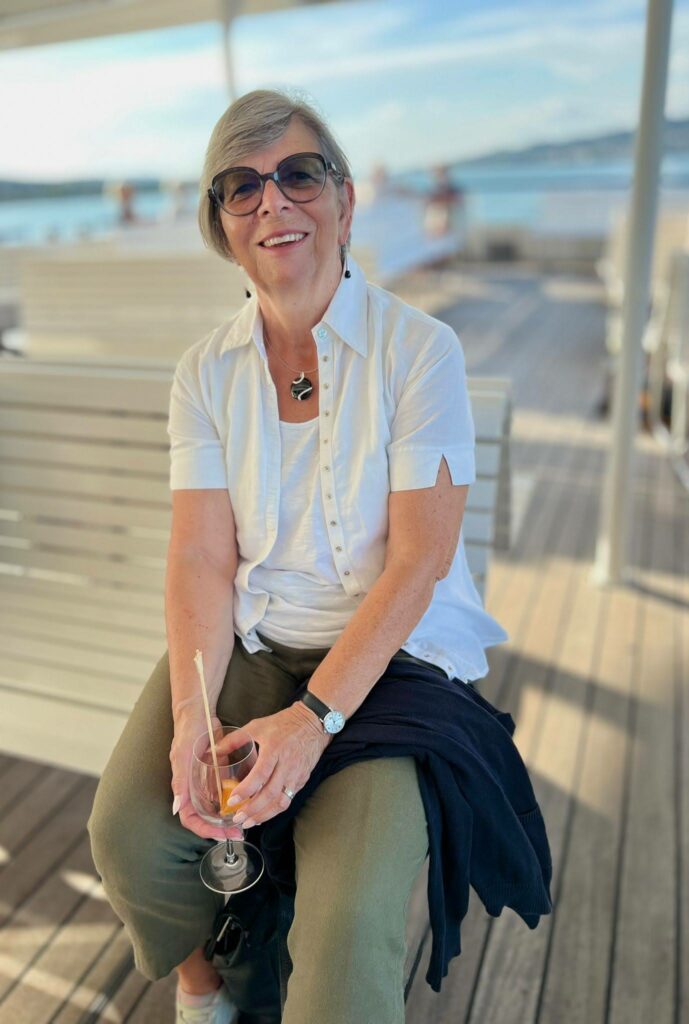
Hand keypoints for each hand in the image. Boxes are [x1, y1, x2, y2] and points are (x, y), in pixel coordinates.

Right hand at [169, 706, 242, 840]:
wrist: (200, 712)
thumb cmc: (188, 732)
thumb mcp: (183, 756)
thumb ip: (180, 781)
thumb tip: (177, 808)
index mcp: (184, 788)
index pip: (191, 818)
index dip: (204, 829)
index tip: (220, 835)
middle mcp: (196, 788)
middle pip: (207, 816)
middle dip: (221, 828)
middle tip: (239, 832)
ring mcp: (208, 781)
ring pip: (218, 806)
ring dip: (231, 816)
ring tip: (246, 821)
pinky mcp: (219, 772)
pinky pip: (228, 790)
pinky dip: (237, 798)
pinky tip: (250, 800)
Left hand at [215, 702, 330, 829]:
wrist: (312, 723)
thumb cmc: (283, 724)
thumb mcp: (257, 726)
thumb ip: (234, 740)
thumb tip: (213, 751)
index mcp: (274, 749)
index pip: (260, 775)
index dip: (246, 790)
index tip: (232, 800)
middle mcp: (287, 765)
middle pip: (270, 794)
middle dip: (252, 810)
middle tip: (237, 818)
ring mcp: (296, 774)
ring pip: (281, 802)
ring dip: (264, 815)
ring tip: (249, 822)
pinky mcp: (302, 780)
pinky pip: (288, 799)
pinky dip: (274, 809)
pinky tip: (263, 813)